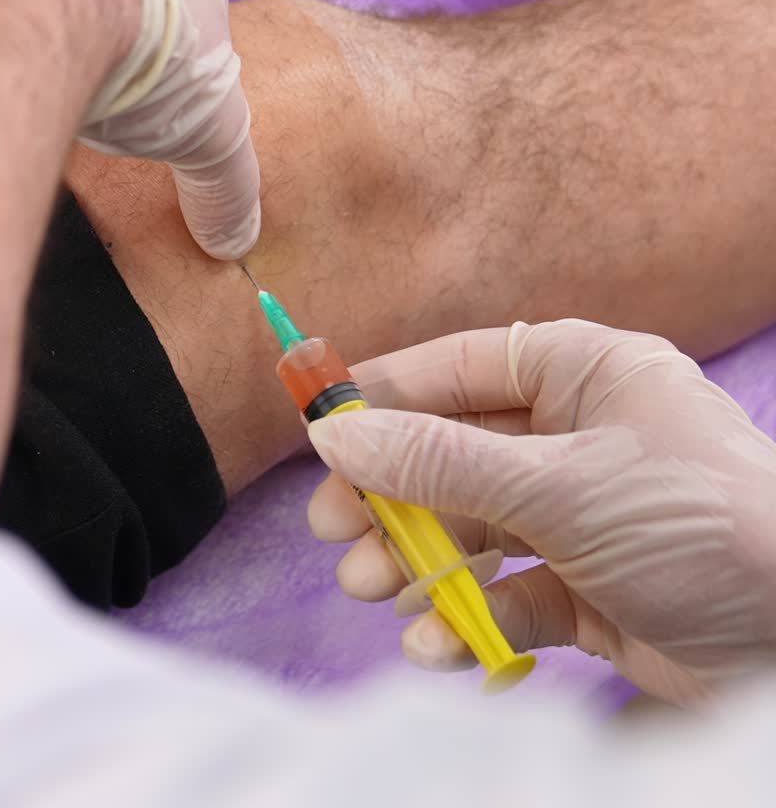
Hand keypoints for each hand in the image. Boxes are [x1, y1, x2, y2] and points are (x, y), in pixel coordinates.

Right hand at [305, 320, 775, 704]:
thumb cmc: (693, 525)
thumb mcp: (557, 484)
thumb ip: (439, 463)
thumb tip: (334, 436)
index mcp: (584, 375)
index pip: (460, 368)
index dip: (386, 396)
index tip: (319, 428)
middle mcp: (578, 437)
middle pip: (453, 455)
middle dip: (392, 497)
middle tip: (332, 529)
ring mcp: (582, 516)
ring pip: (471, 527)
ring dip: (417, 561)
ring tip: (369, 588)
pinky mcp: (589, 591)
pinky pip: (508, 592)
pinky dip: (470, 617)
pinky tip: (438, 644)